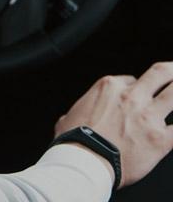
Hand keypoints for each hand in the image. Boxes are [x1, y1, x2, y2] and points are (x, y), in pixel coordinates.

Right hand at [54, 62, 172, 187]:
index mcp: (108, 87)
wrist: (84, 161)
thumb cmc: (74, 139)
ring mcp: (148, 117)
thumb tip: (71, 118)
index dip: (136, 86)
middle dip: (171, 70)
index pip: (131, 78)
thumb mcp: (70, 114)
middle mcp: (131, 97)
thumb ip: (80, 111)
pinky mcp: (161, 140)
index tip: (139, 93)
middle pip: (160, 74)